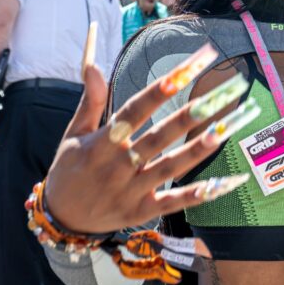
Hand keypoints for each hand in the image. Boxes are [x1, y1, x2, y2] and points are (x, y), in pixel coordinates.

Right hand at [42, 59, 247, 234]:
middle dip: (189, 115)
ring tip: (223, 132)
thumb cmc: (69, 170)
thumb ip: (90, 101)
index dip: (160, 89)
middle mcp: (118, 166)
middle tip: (217, 96)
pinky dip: (199, 194)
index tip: (185, 69)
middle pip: (159, 136)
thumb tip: (94, 65)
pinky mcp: (141, 212)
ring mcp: (131, 191)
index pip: (135, 109)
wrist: (59, 219)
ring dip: (197, 150)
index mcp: (102, 143)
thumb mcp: (74, 134)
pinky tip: (224, 183)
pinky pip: (174, 202)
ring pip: (170, 167)